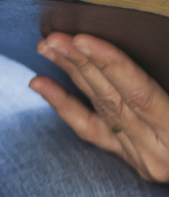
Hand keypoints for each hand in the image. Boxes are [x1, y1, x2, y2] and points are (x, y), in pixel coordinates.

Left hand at [32, 33, 168, 182]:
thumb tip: (137, 61)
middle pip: (114, 99)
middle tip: (54, 37)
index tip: (84, 39)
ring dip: (71, 75)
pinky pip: (91, 131)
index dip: (112, 64)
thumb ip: (165, 88)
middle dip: (82, 64)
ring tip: (47, 48)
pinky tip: (39, 83)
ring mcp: (142, 158)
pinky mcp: (131, 159)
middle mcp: (160, 153)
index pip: (141, 95)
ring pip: (101, 110)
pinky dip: (64, 104)